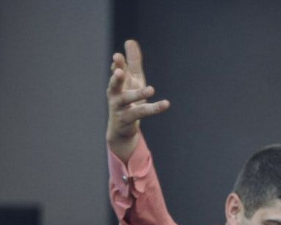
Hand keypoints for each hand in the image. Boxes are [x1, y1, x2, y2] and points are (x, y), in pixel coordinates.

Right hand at [106, 40, 169, 161]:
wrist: (121, 127)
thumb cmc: (127, 99)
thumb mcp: (132, 80)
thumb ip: (132, 62)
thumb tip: (130, 41)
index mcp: (117, 83)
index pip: (116, 71)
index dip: (117, 64)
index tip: (118, 56)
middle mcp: (115, 94)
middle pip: (115, 85)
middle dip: (116, 77)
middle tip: (118, 71)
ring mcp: (120, 108)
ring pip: (128, 100)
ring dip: (138, 94)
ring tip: (151, 89)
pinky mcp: (127, 119)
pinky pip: (141, 112)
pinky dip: (154, 108)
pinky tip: (166, 104)